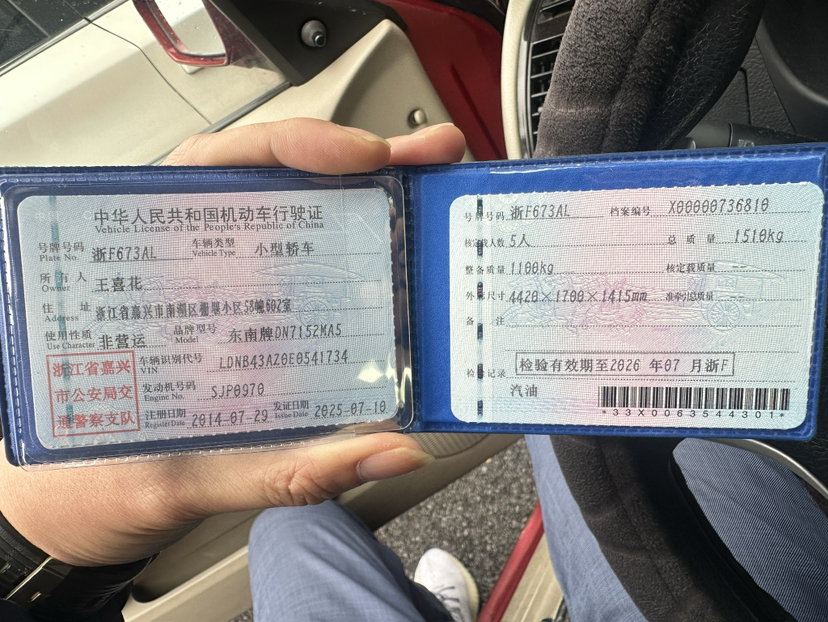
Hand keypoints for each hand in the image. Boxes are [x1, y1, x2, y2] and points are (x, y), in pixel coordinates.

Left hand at [0, 118, 465, 565]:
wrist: (74, 520)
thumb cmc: (94, 482)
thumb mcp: (182, 477)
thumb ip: (284, 468)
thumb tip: (386, 451)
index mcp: (147, 274)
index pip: (217, 171)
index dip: (292, 148)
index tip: (355, 158)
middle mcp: (195, 273)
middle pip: (280, 189)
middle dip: (363, 165)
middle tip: (425, 160)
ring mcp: (232, 298)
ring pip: (306, 230)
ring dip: (375, 208)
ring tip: (430, 196)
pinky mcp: (260, 332)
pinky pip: (319, 290)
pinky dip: (369, 270)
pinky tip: (408, 264)